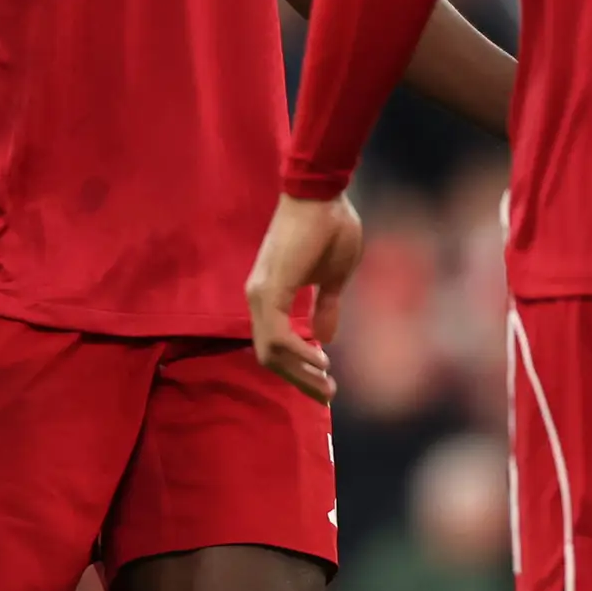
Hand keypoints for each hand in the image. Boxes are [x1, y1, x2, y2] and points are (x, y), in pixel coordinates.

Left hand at [245, 192, 364, 403]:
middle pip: (269, 357)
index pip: (275, 346)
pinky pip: (278, 336)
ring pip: (270, 353)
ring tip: (327, 386)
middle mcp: (258, 297)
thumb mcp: (333, 277)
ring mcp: (261, 294)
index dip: (298, 369)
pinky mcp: (270, 290)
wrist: (322, 193)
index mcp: (271, 295)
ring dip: (300, 374)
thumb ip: (326, 307)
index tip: (325, 384)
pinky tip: (321, 363)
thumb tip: (324, 338)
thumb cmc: (330, 226)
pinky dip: (298, 355)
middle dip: (299, 381)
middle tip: (326, 396)